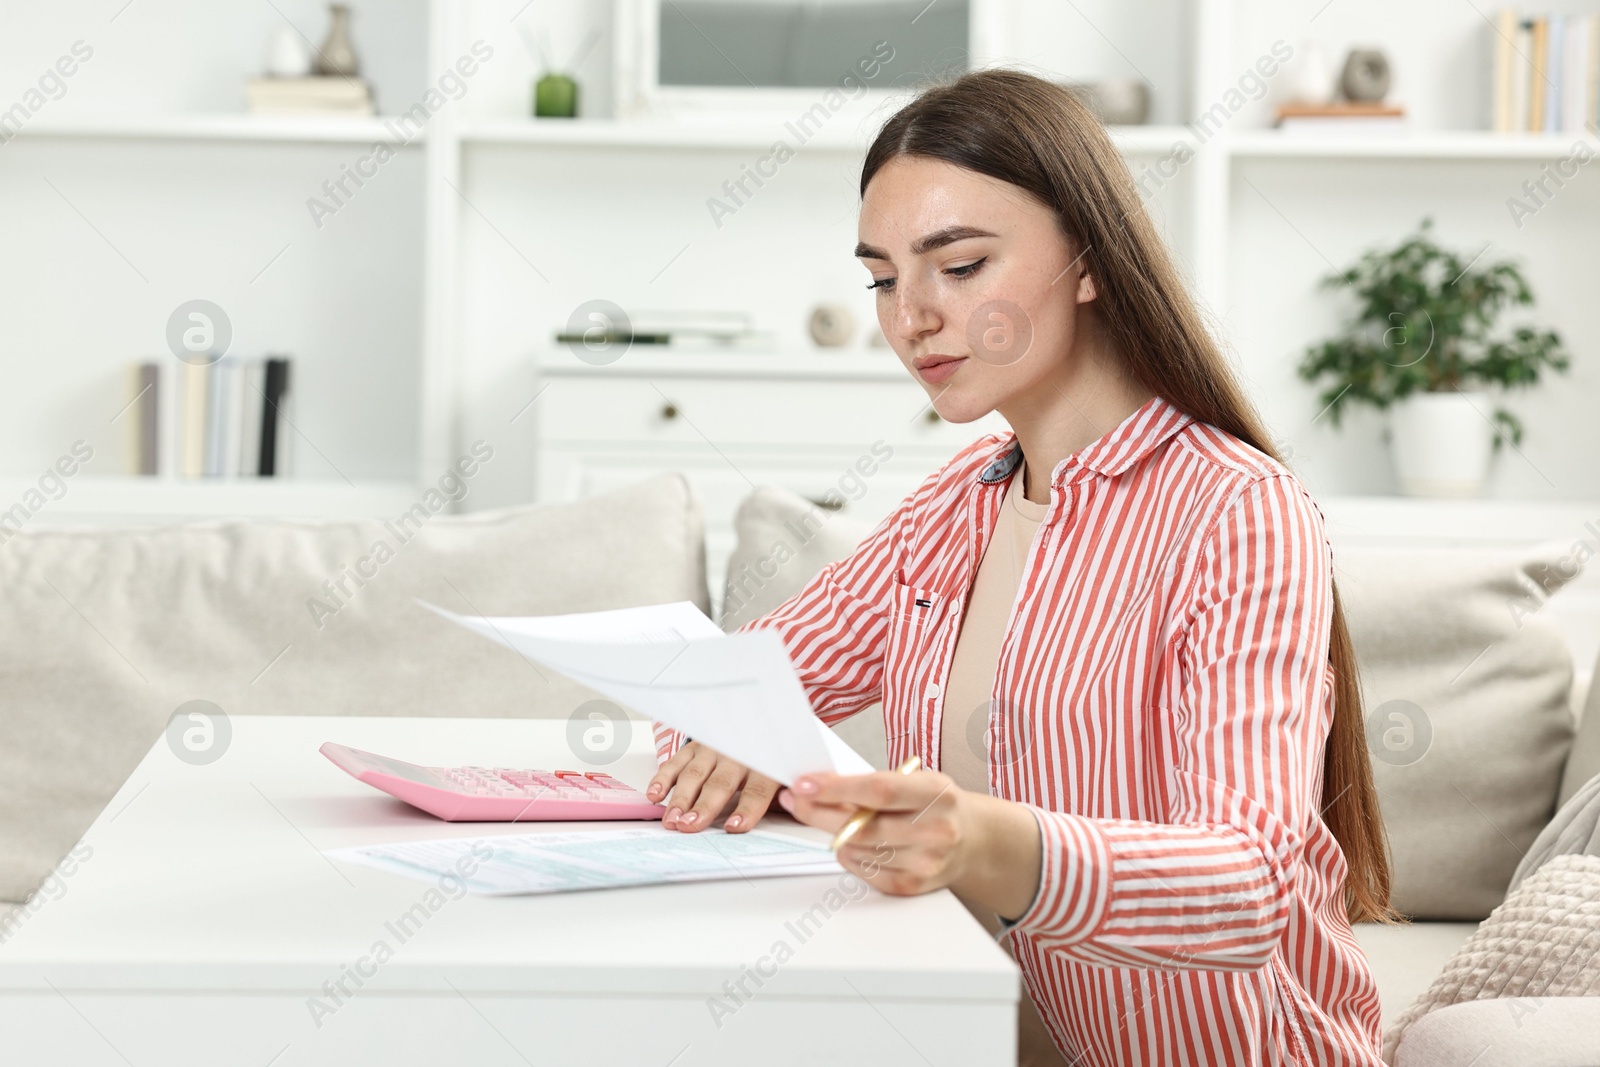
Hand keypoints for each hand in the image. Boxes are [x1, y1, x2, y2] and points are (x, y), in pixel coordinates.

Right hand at [646, 740, 779, 833]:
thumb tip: (791, 812)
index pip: (758, 789)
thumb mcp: (787, 771)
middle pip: (720, 784)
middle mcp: (738, 753)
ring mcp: (714, 748)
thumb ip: (786, 793)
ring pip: (695, 774)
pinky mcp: (696, 746)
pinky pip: (677, 762)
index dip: (747, 808)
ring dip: (680, 798)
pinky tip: (655, 795)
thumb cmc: (773, 755)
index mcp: (766, 762)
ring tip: (671, 820)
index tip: (735, 826)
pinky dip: (663, 778)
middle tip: (689, 826)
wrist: (761, 717)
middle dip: (704, 806)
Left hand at [777, 769, 1041, 917]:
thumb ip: (877, 783)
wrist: (975, 839)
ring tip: (828, 817)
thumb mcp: (919, 780)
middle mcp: (936, 829)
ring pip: (858, 850)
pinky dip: (850, 856)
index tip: (805, 785)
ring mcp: (927, 862)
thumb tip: (821, 785)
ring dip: (833, 834)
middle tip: (796, 800)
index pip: (879, 791)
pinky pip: (865, 871)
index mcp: (937, 793)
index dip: (836, 789)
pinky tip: (852, 843)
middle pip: (862, 826)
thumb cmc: (938, 804)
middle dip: (819, 812)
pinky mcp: (914, 885)